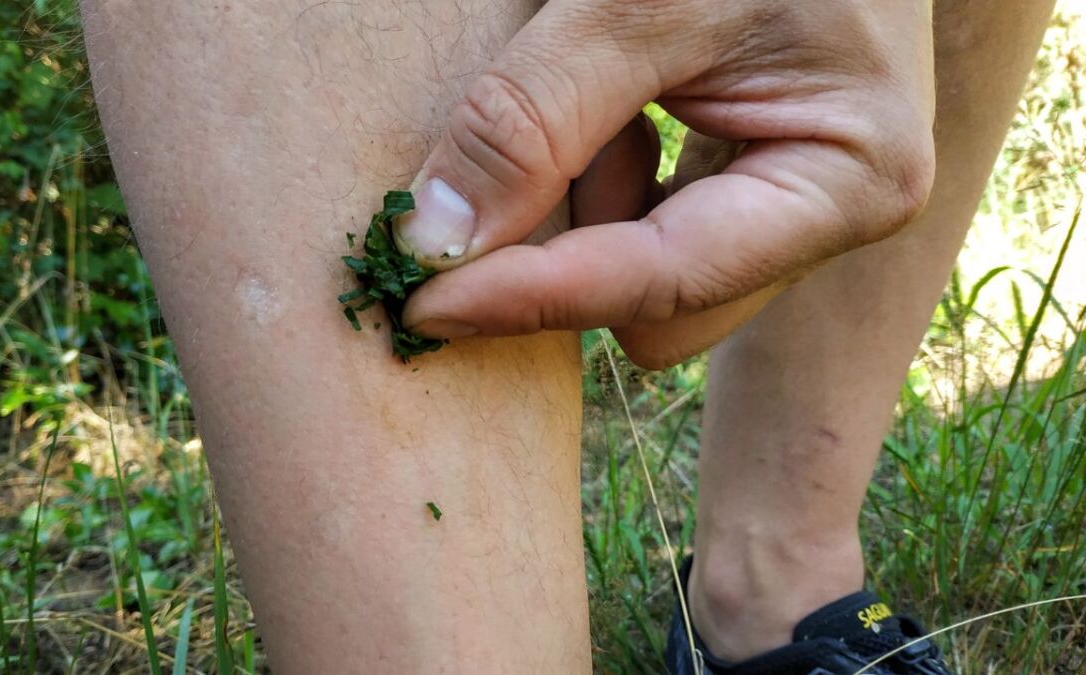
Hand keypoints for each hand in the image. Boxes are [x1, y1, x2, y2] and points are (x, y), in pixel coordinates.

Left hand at [395, 0, 935, 367]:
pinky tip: (614, 104)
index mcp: (848, 181)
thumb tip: (430, 242)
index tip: (422, 301)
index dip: (534, 296)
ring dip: (585, 202)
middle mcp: (829, 214)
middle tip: (527, 149)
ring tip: (598, 91)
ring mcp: (791, 202)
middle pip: (655, 309)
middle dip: (573, 249)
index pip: (661, 282)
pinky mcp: (748, 180)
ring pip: (642, 274)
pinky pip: (648, 224)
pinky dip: (600, 179)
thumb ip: (536, 116)